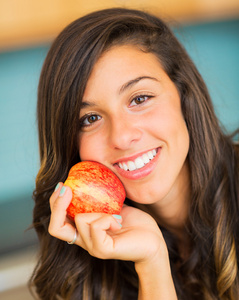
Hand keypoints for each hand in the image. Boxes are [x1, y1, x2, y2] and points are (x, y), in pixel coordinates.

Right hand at [48, 184, 167, 263]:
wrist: (153, 239)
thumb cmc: (134, 222)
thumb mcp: (112, 206)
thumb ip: (98, 199)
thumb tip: (86, 177)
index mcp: (84, 231)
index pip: (58, 222)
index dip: (54, 204)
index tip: (62, 185)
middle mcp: (84, 241)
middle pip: (55, 227)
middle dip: (57, 205)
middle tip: (66, 188)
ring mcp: (93, 247)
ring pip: (81, 221)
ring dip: (99, 212)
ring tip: (116, 216)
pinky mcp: (103, 250)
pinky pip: (97, 227)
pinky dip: (107, 219)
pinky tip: (119, 222)